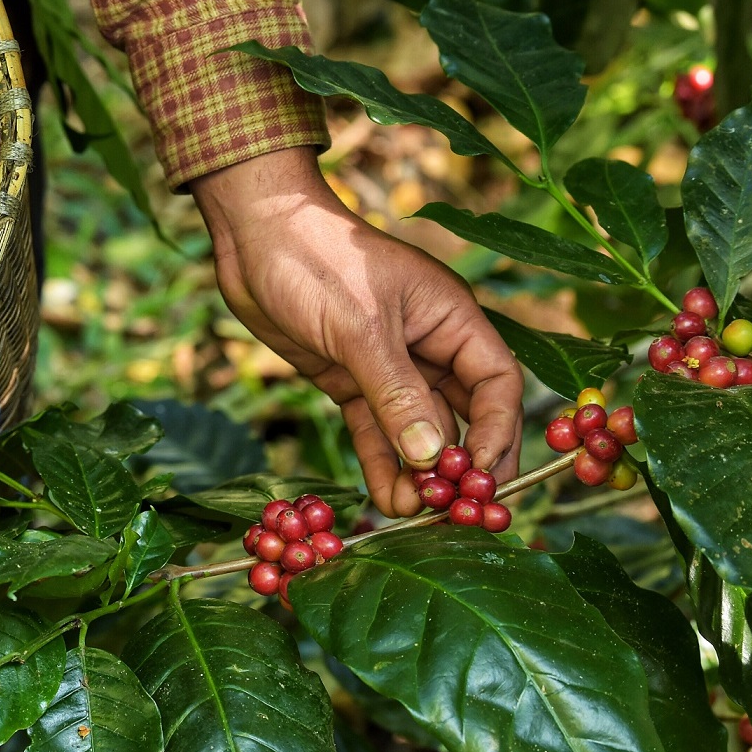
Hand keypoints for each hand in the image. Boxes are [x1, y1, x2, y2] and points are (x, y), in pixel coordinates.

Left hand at [192, 148, 522, 516]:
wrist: (253, 236)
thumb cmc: (317, 260)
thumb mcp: (360, 327)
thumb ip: (397, 393)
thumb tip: (434, 457)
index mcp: (450, 318)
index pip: (496, 383)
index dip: (498, 432)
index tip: (481, 477)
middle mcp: (429, 345)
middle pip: (465, 414)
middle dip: (462, 464)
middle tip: (458, 511)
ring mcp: (389, 366)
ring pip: (418, 431)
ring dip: (418, 473)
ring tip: (413, 515)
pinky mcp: (350, 380)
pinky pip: (376, 430)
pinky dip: (382, 463)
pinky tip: (385, 499)